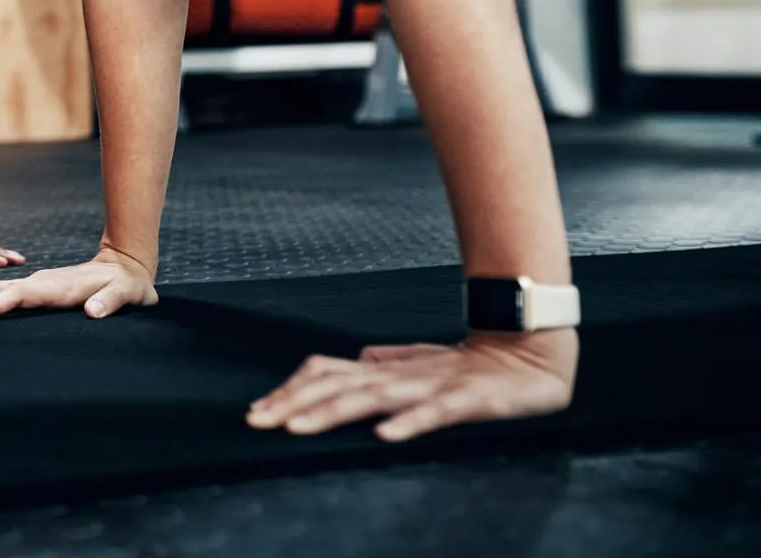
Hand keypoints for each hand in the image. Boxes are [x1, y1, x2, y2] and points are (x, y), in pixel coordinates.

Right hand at [0, 248, 157, 320]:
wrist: (123, 267)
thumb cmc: (128, 285)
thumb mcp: (129, 294)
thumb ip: (112, 301)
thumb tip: (93, 312)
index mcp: (58, 286)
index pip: (20, 296)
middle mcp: (40, 283)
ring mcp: (35, 285)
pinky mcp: (34, 290)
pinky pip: (2, 294)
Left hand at [247, 328, 577, 440]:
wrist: (530, 354)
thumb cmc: (471, 365)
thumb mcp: (420, 365)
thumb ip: (387, 363)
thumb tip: (355, 361)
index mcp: (386, 370)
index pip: (326, 374)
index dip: (290, 390)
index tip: (258, 410)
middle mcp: (399, 376)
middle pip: (336, 386)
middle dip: (293, 403)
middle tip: (257, 420)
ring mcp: (430, 386)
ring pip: (372, 398)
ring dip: (332, 412)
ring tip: (297, 426)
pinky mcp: (466, 399)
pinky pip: (434, 414)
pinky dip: (408, 423)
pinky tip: (385, 435)